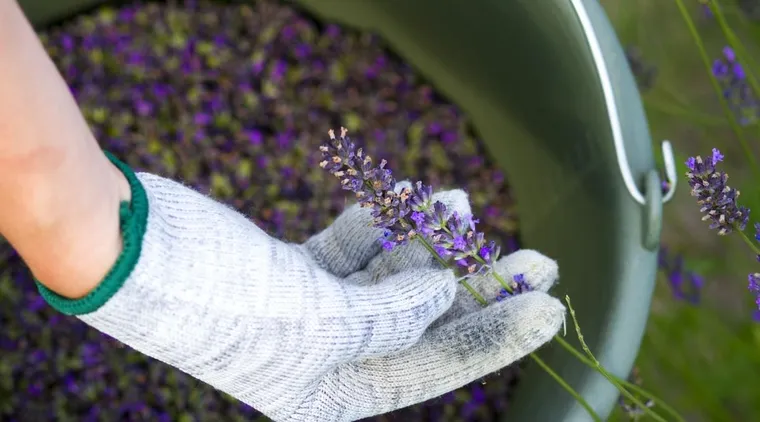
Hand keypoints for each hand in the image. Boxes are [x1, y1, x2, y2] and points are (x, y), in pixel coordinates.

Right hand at [66, 169, 563, 421]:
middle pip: (424, 320)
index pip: (434, 366)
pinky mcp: (298, 268)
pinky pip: (356, 248)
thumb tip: (444, 290)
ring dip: (428, 242)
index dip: (495, 335)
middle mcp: (330, 358)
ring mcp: (314, 311)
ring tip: (460, 204)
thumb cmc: (219, 302)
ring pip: (392, 277)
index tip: (548, 303)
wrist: (130, 249)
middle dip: (478, 287)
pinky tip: (407, 200)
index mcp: (336, 395)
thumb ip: (393, 312)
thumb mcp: (318, 321)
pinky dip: (381, 224)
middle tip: (536, 257)